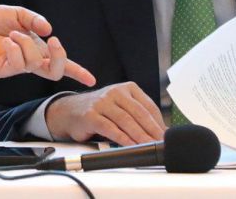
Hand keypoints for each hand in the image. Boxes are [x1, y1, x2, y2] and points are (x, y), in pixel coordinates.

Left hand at [0, 5, 95, 85]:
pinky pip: (17, 64)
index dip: (76, 71)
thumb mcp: (18, 14)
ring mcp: (16, 66)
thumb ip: (35, 20)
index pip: (59, 63)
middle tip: (54, 42)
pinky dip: (15, 49)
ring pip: (34, 64)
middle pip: (54, 72)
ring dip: (27, 44)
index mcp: (37, 48)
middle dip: (60, 58)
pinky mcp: (3, 70)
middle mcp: (29, 60)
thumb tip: (49, 30)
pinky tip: (7, 40)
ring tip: (14, 33)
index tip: (91, 79)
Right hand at [45, 82, 165, 145]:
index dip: (158, 122)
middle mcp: (115, 92)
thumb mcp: (121, 108)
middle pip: (139, 112)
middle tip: (160, 142)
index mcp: (126, 88)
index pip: (148, 105)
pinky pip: (110, 128)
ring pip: (126, 120)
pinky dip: (122, 139)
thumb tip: (160, 131)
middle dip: (152, 130)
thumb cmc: (100, 111)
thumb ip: (138, 116)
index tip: (165, 135)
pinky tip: (130, 146)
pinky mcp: (91, 115)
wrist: (70, 111)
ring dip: (140, 136)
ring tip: (149, 146)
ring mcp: (102, 102)